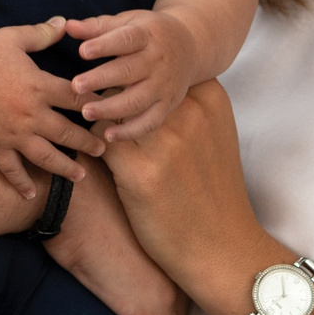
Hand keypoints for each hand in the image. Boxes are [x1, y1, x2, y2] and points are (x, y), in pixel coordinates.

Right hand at [0, 19, 102, 195]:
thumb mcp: (14, 38)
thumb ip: (41, 33)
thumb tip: (64, 23)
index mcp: (38, 87)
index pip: (76, 99)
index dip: (95, 104)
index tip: (110, 110)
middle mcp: (31, 114)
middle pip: (67, 133)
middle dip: (88, 143)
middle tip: (103, 150)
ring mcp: (13, 134)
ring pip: (45, 157)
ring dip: (65, 167)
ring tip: (81, 176)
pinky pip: (10, 169)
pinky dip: (20, 183)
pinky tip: (31, 196)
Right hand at [46, 161, 189, 314]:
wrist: (73, 200)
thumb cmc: (83, 202)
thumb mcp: (117, 221)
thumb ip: (130, 241)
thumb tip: (115, 256)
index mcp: (177, 245)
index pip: (186, 284)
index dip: (172, 304)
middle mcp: (183, 269)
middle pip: (185, 312)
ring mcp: (171, 292)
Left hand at [67, 8, 203, 141]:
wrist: (190, 47)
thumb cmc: (149, 33)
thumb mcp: (127, 22)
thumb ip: (97, 26)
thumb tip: (67, 26)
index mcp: (147, 35)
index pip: (127, 40)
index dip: (105, 45)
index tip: (82, 51)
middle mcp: (158, 61)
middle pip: (130, 71)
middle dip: (102, 79)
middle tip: (76, 86)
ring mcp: (164, 85)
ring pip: (138, 100)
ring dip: (111, 108)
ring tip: (86, 112)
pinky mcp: (167, 105)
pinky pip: (150, 122)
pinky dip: (131, 131)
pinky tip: (108, 135)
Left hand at [100, 80, 277, 314]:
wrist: (221, 245)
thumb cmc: (214, 190)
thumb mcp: (215, 135)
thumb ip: (189, 106)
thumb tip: (151, 84)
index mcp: (209, 99)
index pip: (155, 69)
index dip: (135, 79)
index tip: (123, 89)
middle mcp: (188, 114)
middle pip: (131, 85)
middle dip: (112, 94)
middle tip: (96, 105)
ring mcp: (164, 142)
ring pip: (111, 109)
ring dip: (98, 118)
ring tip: (92, 130)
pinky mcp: (139, 171)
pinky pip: (101, 141)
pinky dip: (95, 146)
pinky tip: (97, 157)